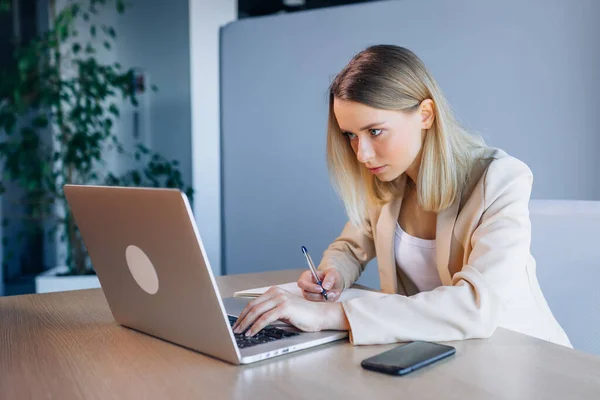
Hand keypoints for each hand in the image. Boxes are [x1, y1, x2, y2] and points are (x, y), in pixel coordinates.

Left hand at [231, 286, 347, 336]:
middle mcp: (276, 293)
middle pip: (253, 306)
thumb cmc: (303, 315)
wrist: (319, 316)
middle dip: (242, 319)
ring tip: (241, 332)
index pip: (253, 303)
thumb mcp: (283, 311)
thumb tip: (253, 322)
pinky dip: (256, 326)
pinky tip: (252, 332)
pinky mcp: (285, 307)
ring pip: (257, 312)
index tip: (237, 323)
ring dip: (246, 323)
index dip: (243, 314)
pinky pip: (265, 318)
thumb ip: (270, 312)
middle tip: (235, 329)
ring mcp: (281, 299)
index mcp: (274, 291)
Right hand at [297, 268, 343, 301]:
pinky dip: (326, 299)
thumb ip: (329, 278)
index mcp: (307, 275)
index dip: (309, 287)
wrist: (336, 282)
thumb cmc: (331, 275)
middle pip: (306, 294)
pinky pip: (318, 302)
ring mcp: (309, 293)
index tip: (321, 289)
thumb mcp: (333, 273)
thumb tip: (325, 286)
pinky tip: (332, 294)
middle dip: (317, 295)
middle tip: (328, 293)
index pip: (301, 283)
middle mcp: (306, 285)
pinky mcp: (314, 299)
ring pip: (312, 299)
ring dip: (323, 297)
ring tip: (333, 293)